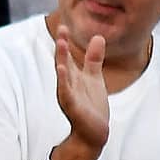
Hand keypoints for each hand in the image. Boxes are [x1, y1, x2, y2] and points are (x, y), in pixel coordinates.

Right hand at [54, 25, 110, 151]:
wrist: (94, 133)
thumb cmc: (91, 106)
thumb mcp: (94, 78)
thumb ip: (93, 59)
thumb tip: (98, 37)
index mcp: (73, 77)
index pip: (67, 56)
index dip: (65, 42)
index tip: (64, 26)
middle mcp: (68, 85)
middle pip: (63, 62)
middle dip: (62, 47)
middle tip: (61, 30)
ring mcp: (69, 96)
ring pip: (64, 76)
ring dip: (61, 61)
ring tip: (61, 46)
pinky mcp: (74, 108)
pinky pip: (67, 93)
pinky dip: (64, 82)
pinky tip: (62, 72)